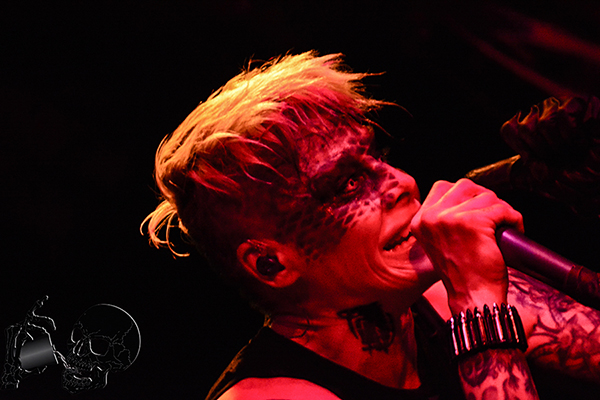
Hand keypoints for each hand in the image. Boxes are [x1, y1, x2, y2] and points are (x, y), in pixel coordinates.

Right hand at [410, 179, 522, 313]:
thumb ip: (443, 219)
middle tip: (493, 219)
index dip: (465, 195)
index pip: (442, 187)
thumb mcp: (440, 241)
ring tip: (503, 229)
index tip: (477, 211)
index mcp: (420, 221)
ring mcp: (450, 219)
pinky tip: (513, 232)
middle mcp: (431, 218)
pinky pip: (502, 209)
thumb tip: (465, 196)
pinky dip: (514, 219)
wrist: (472, 297)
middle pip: (465, 186)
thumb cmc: (463, 274)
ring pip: (486, 196)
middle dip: (484, 199)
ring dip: (501, 210)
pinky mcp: (473, 223)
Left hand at [501, 96, 599, 216]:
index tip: (541, 160)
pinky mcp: (583, 104)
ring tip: (573, 149)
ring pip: (543, 122)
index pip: (510, 129)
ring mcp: (562, 106)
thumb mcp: (530, 177)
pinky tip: (583, 138)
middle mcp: (542, 113)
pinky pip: (565, 113)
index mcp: (527, 127)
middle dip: (543, 150)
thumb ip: (500, 174)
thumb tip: (469, 176)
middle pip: (524, 126)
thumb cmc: (570, 178)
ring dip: (559, 144)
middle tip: (560, 156)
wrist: (599, 182)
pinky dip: (574, 132)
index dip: (526, 150)